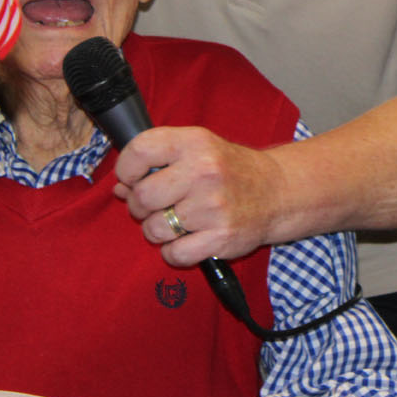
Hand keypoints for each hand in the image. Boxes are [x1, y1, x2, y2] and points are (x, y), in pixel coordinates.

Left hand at [112, 126, 285, 266]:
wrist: (277, 192)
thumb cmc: (231, 170)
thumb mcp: (198, 150)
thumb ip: (158, 161)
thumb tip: (119, 188)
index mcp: (195, 142)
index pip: (139, 152)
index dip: (126, 170)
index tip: (133, 178)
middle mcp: (205, 171)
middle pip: (142, 197)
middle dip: (141, 206)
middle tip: (159, 205)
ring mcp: (214, 206)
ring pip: (155, 229)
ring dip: (159, 230)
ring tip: (177, 222)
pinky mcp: (221, 237)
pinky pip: (175, 254)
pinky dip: (175, 252)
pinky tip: (189, 239)